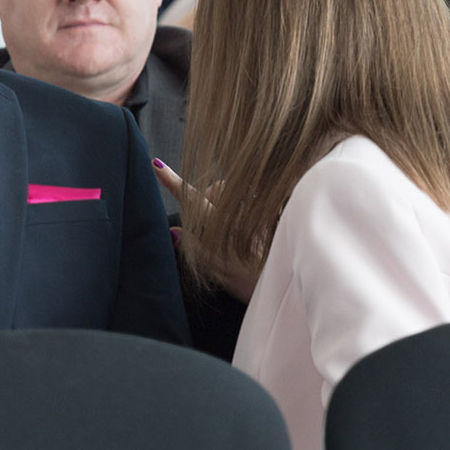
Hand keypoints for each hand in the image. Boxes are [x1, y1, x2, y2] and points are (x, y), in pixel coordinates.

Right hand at [153, 160, 260, 303]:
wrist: (293, 282)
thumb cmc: (257, 284)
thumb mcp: (221, 275)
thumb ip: (197, 251)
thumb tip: (174, 231)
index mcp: (220, 228)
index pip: (192, 200)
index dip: (173, 183)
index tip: (156, 165)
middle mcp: (238, 212)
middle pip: (215, 188)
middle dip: (206, 196)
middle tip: (205, 222)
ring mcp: (256, 209)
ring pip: (234, 190)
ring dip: (226, 198)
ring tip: (228, 222)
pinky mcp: (273, 210)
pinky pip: (252, 196)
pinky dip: (245, 202)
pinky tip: (250, 222)